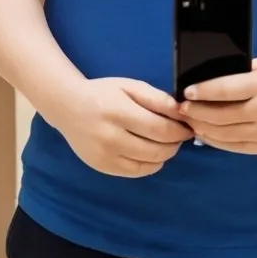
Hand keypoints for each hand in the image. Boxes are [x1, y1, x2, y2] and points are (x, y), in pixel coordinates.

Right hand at [55, 78, 192, 177]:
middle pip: (156, 149)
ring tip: (168, 143)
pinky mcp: (103, 167)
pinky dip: (151, 165)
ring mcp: (106, 156)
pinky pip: (136, 172)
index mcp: (119, 112)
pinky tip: (152, 153)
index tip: (188, 126)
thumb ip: (156, 98)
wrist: (68, 107)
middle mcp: (111, 137)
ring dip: (165, 155)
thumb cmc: (103, 93)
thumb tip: (180, 111)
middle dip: (176, 144)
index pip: (160, 129)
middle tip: (181, 135)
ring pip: (149, 164)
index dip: (180, 130)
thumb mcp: (129, 85)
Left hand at [179, 57, 256, 154]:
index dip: (202, 92)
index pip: (225, 90)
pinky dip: (218, 141)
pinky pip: (237, 147)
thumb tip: (204, 84)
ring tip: (190, 122)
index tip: (186, 92)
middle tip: (181, 109)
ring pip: (226, 135)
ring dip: (204, 129)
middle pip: (222, 116)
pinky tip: (207, 134)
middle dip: (197, 113)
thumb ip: (237, 74)